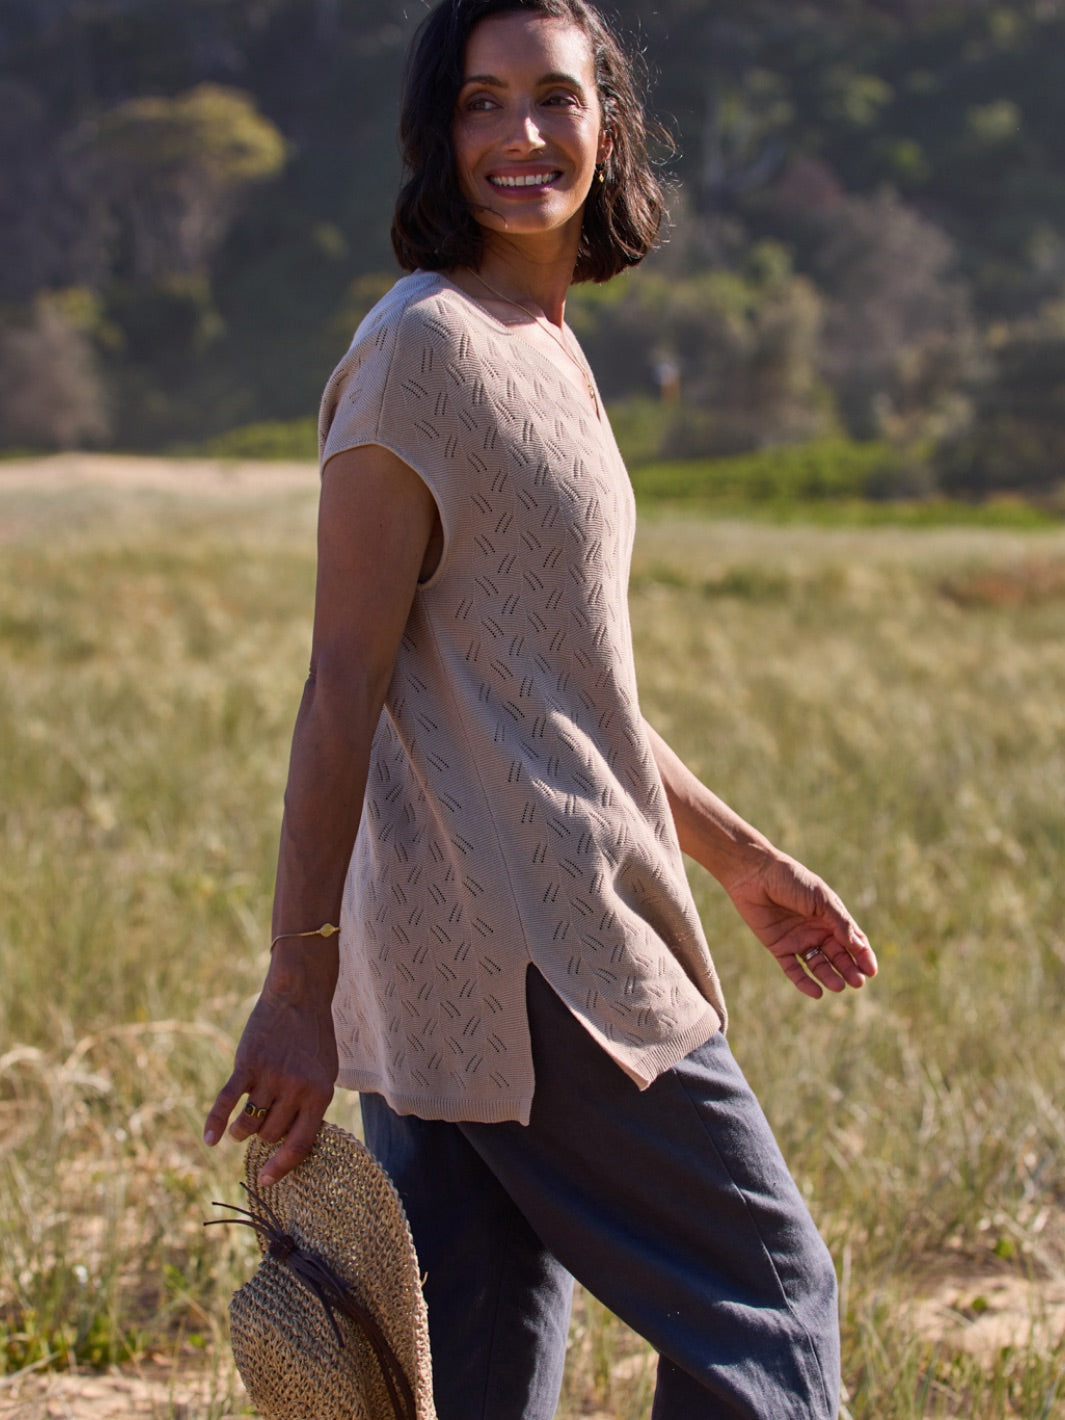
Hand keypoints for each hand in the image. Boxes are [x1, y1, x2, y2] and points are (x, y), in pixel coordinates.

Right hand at [203, 969, 337, 1187]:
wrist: (299, 996)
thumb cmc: (314, 1039)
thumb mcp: (325, 1072)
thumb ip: (311, 1106)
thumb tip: (291, 1145)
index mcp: (320, 1094)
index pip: (299, 1144)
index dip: (282, 1167)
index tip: (267, 1181)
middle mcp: (296, 1088)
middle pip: (270, 1134)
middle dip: (264, 1136)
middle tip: (261, 1128)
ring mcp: (270, 1076)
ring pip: (250, 1123)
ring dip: (242, 1131)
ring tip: (241, 1130)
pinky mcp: (247, 1064)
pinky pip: (227, 1101)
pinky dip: (216, 1123)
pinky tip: (210, 1140)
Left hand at [723, 850, 876, 998]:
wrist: (755, 874)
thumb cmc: (791, 879)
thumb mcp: (821, 898)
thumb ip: (839, 922)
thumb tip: (858, 946)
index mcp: (831, 916)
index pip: (853, 940)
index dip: (863, 956)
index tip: (872, 971)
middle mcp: (816, 930)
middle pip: (837, 956)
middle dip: (848, 969)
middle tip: (857, 983)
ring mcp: (798, 940)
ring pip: (818, 965)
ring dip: (829, 977)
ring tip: (838, 986)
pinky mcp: (779, 947)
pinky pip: (793, 969)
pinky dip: (804, 982)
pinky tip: (817, 992)